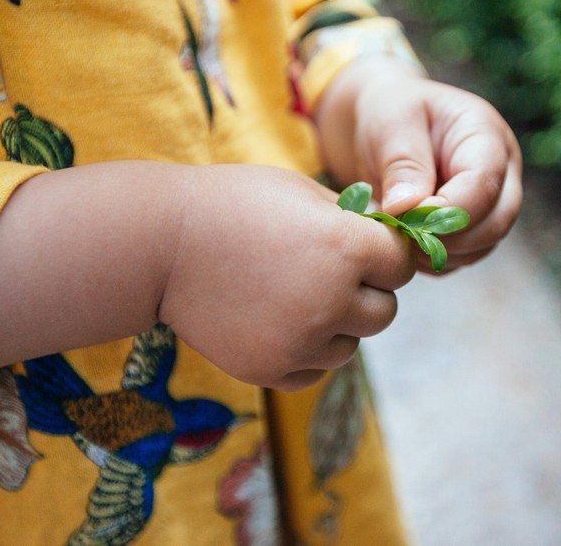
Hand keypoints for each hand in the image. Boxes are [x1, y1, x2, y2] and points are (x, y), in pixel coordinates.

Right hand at [158, 164, 414, 389]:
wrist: (158, 245)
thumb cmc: (233, 203)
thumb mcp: (302, 191)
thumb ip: (353, 221)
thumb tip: (392, 242)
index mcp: (345, 248)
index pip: (401, 265)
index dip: (385, 254)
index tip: (361, 246)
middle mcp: (331, 300)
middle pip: (385, 312)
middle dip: (367, 292)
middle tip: (330, 272)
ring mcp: (301, 341)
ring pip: (351, 345)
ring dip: (337, 324)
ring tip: (296, 293)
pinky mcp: (271, 369)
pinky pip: (316, 369)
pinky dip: (307, 350)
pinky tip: (277, 318)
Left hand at [315, 58, 522, 272]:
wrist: (384, 127)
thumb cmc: (390, 112)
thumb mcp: (392, 121)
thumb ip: (403, 163)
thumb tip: (407, 209)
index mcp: (487, 136)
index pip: (484, 184)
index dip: (446, 209)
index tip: (402, 214)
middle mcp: (501, 173)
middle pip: (496, 222)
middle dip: (446, 236)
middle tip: (398, 229)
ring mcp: (492, 203)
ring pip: (481, 247)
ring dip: (437, 251)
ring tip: (395, 231)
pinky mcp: (475, 228)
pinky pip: (462, 258)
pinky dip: (432, 258)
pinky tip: (403, 240)